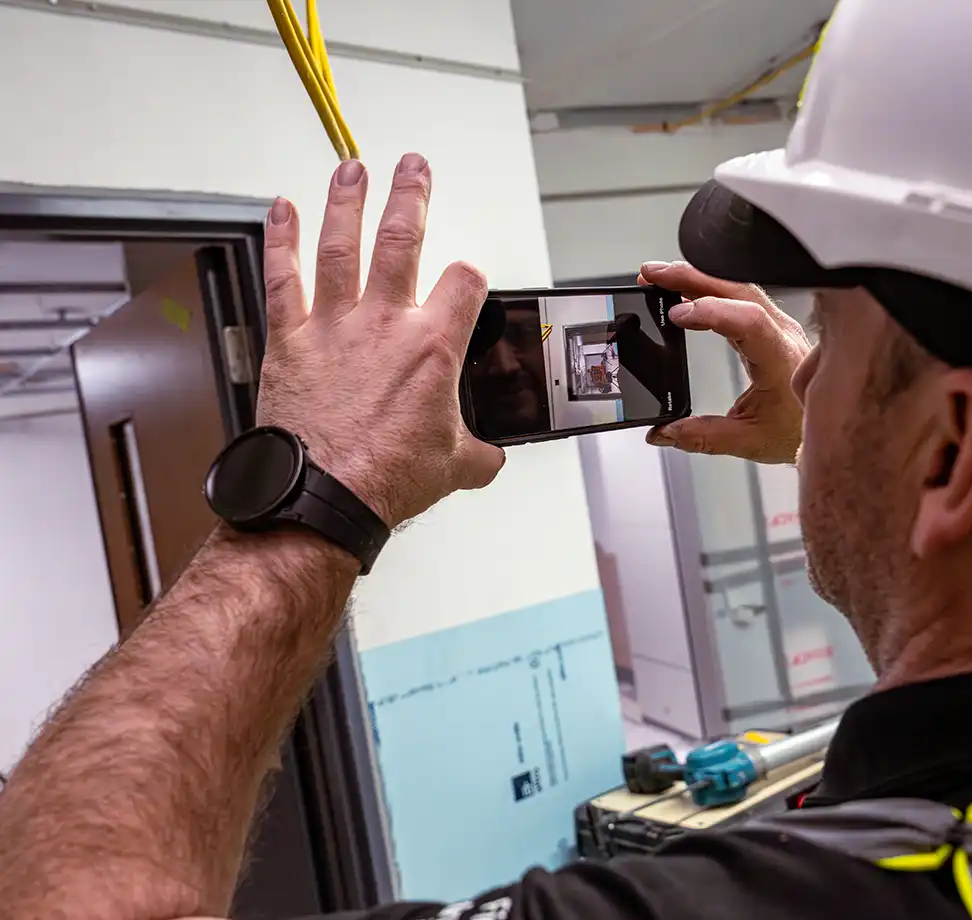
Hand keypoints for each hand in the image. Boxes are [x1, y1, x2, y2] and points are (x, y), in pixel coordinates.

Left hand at [257, 154, 504, 527]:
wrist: (323, 499)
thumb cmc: (383, 479)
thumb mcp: (452, 467)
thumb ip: (479, 454)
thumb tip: (490, 458)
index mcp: (431, 348)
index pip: (463, 284)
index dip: (469, 277)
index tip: (465, 281)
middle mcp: (383, 324)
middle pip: (403, 239)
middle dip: (412, 196)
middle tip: (414, 168)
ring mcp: (333, 327)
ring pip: (342, 246)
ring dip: (347, 201)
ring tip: (352, 169)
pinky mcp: (291, 341)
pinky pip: (283, 279)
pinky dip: (281, 240)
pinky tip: (280, 211)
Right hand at [638, 261, 810, 463]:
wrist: (829, 425)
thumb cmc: (798, 430)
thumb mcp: (749, 442)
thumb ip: (703, 437)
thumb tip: (664, 432)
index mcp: (781, 361)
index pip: (749, 321)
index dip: (711, 312)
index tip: (676, 314)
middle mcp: (782, 335)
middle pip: (739, 291)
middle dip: (692, 278)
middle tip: (653, 275)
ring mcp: (777, 326)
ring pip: (738, 287)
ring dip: (697, 278)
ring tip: (659, 278)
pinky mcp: (769, 326)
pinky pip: (739, 296)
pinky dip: (708, 288)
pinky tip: (684, 290)